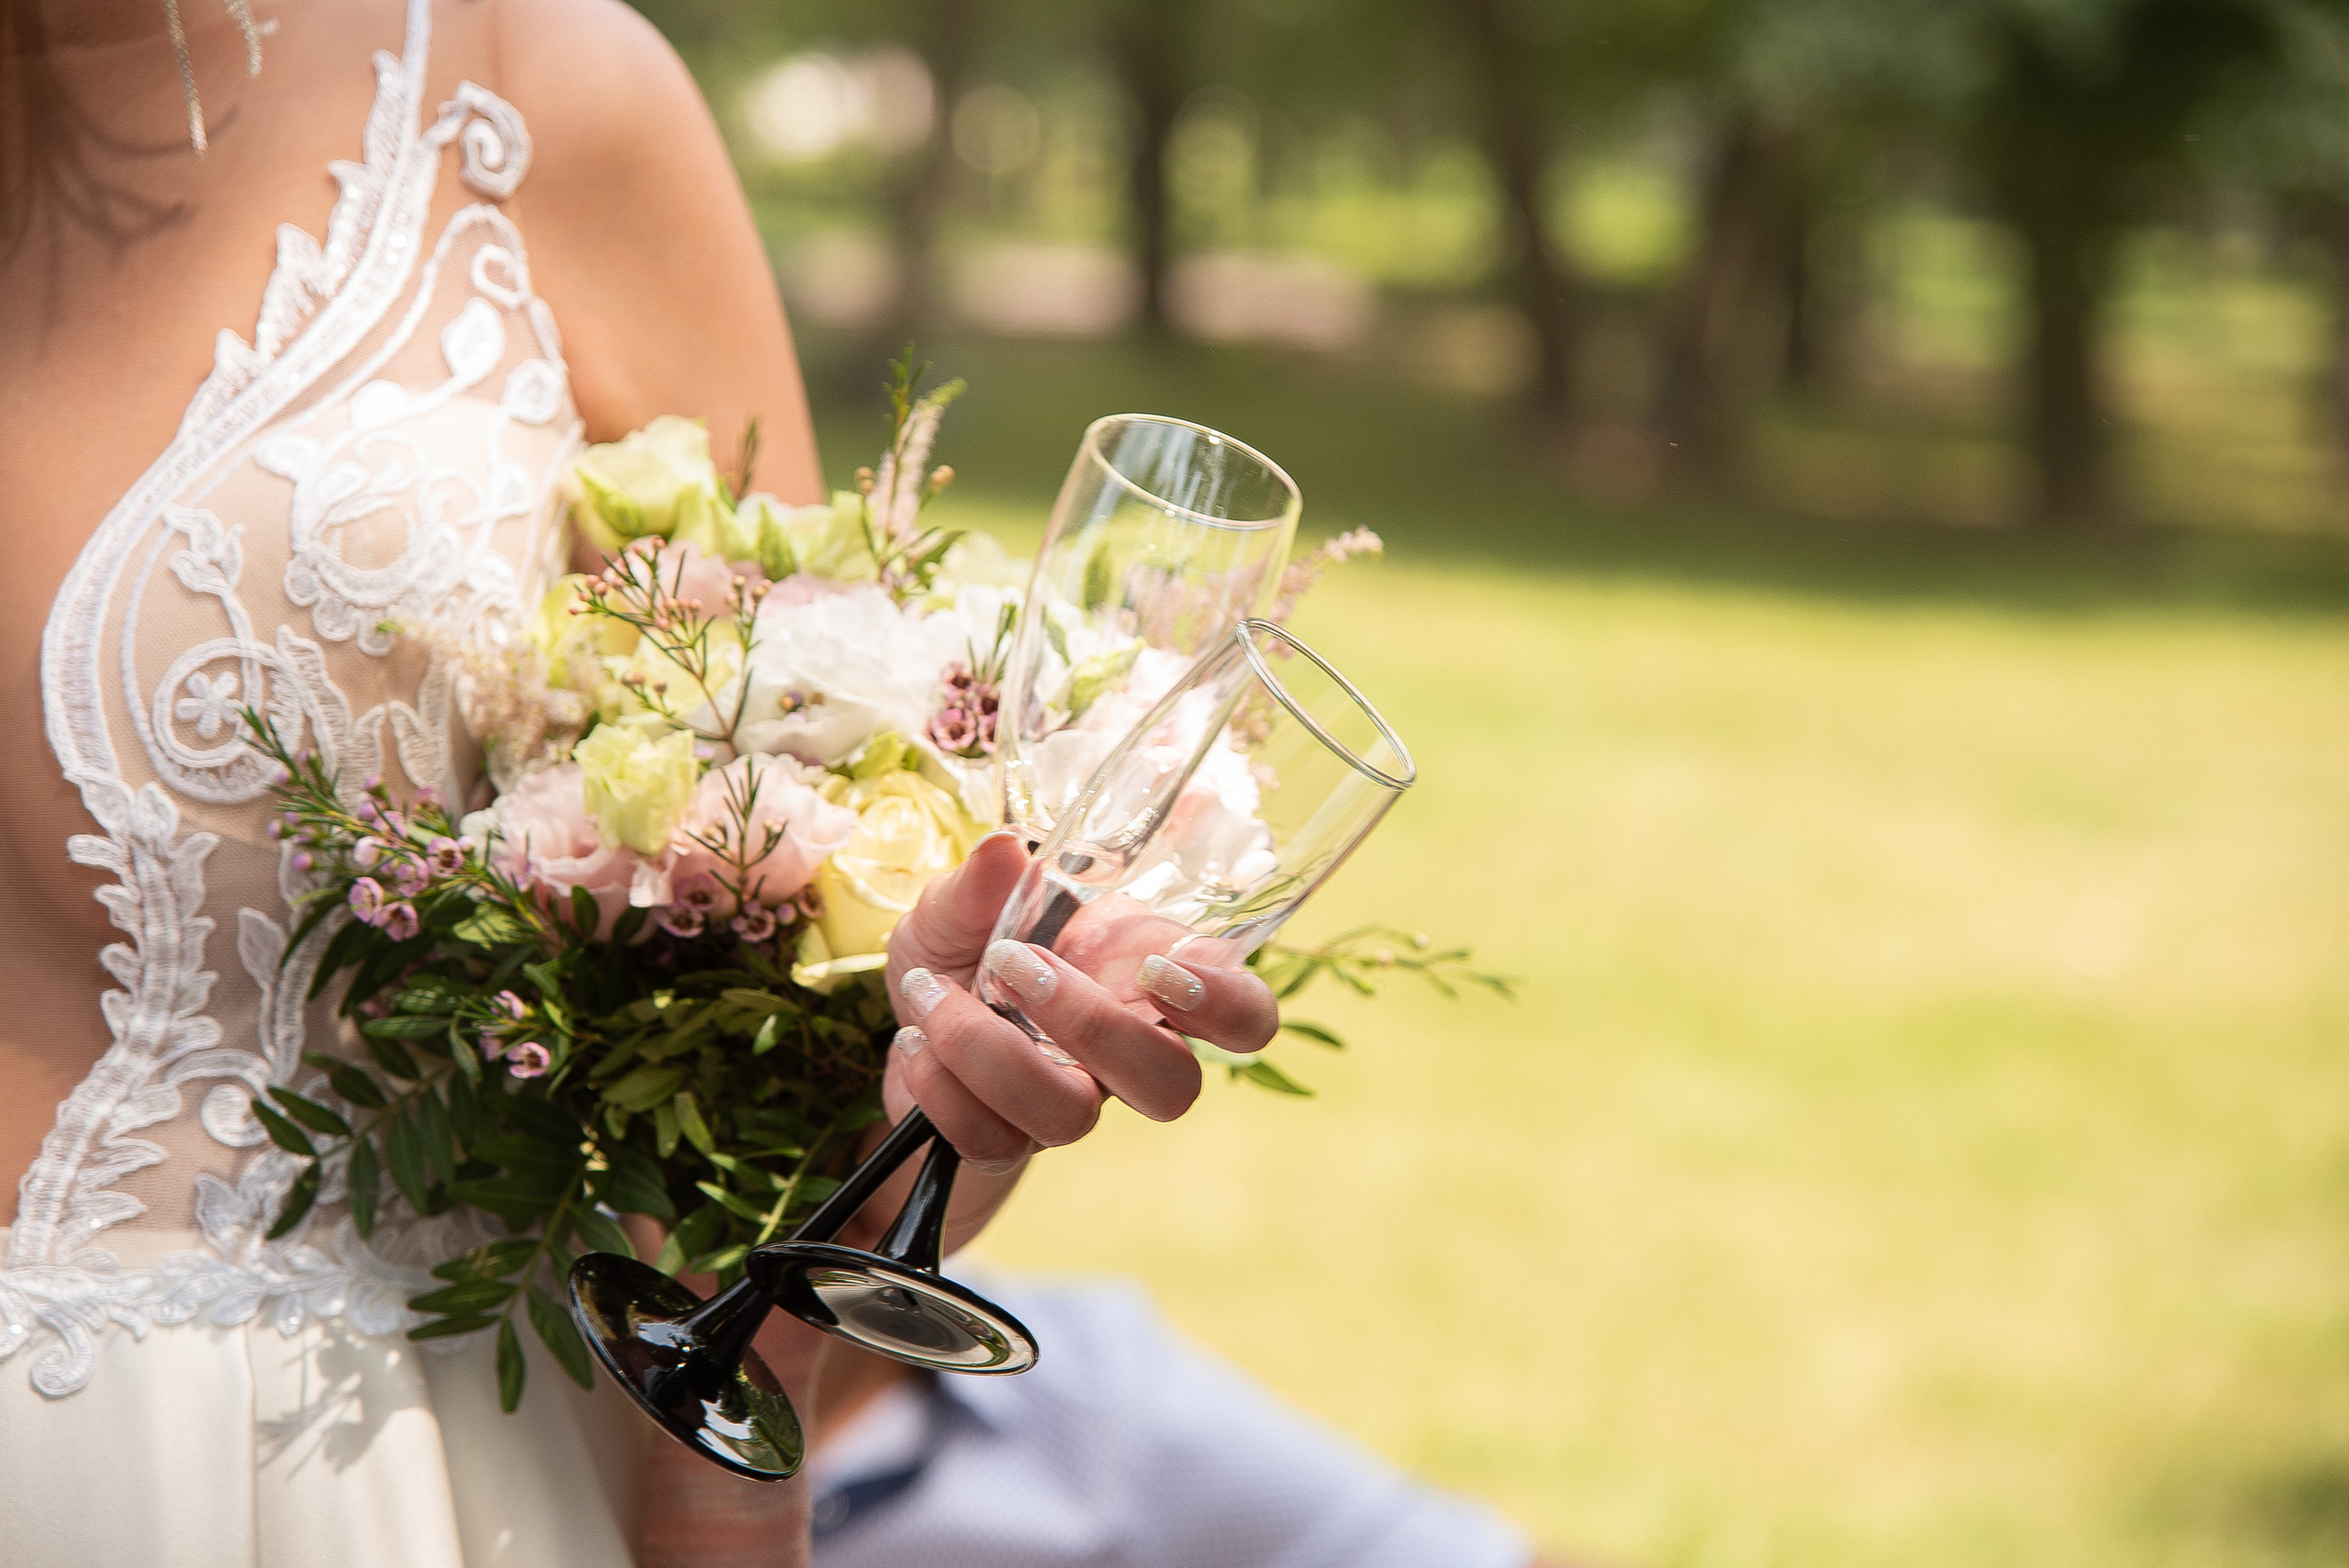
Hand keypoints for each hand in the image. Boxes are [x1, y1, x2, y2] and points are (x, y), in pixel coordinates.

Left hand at [881, 834, 1279, 1171]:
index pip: (1244, 1017)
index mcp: (1147, 984)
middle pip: (1172, 1087)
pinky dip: (942, 1089)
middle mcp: (1123, 1056)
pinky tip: (913, 1039)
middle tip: (1019, 964)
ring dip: (992, 1053)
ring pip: (1071, 1120)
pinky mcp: (1006, 1142)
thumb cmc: (964, 950)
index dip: (1230, 1005)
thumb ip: (982, 883)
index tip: (1163, 969)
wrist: (904, 1024)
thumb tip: (1002, 850)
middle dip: (1096, 1029)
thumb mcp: (963, 903)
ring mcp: (1069, 1104)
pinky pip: (992, 1142)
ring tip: (932, 994)